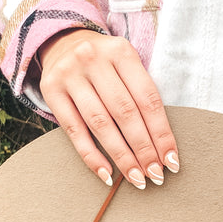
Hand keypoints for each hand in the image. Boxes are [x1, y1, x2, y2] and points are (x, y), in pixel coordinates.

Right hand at [38, 29, 179, 188]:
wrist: (62, 43)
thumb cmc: (104, 64)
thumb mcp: (125, 66)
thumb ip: (140, 94)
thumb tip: (161, 146)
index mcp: (121, 51)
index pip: (148, 98)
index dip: (161, 133)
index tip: (171, 161)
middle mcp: (94, 59)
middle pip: (125, 112)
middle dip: (143, 148)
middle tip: (155, 175)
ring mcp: (70, 74)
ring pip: (100, 123)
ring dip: (121, 156)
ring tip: (136, 178)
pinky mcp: (51, 90)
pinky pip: (74, 131)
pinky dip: (92, 156)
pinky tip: (107, 174)